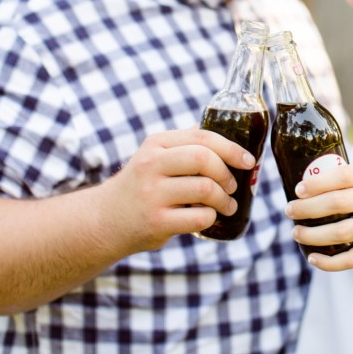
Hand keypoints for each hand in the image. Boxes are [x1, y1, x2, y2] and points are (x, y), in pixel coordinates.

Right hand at [103, 126, 255, 252]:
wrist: (104, 220)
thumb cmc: (140, 185)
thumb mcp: (154, 155)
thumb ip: (184, 144)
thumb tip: (225, 131)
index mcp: (156, 144)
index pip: (202, 137)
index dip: (231, 148)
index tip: (248, 160)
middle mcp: (151, 165)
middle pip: (204, 159)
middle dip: (227, 174)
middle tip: (233, 186)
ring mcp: (152, 194)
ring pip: (205, 188)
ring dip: (224, 199)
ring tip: (227, 205)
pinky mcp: (156, 222)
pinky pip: (199, 217)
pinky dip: (211, 217)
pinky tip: (208, 218)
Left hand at [285, 162, 352, 270]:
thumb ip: (352, 178)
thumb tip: (307, 181)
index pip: (343, 175)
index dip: (317, 182)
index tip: (298, 189)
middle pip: (337, 203)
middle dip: (307, 208)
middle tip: (289, 211)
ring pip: (341, 232)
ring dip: (313, 235)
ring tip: (296, 233)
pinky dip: (330, 262)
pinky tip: (313, 258)